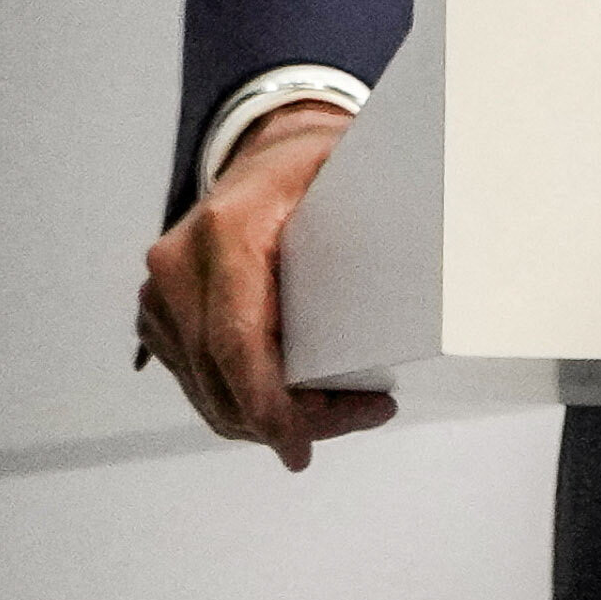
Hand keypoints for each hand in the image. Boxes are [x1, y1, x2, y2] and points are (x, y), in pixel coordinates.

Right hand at [134, 100, 396, 469]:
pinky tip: (306, 397)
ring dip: (275, 419)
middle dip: (294, 420)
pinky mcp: (162, 320)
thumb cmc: (314, 166)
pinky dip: (252, 403)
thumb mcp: (350, 173)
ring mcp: (161, 298)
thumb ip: (382, 214)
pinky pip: (205, 384)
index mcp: (225, 233)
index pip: (236, 341)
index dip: (268, 406)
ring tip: (349, 408)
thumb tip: (439, 262)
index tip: (299, 448)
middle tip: (367, 414)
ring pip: (213, 394)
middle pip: (227, 381)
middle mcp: (178, 268)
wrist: (264, 151)